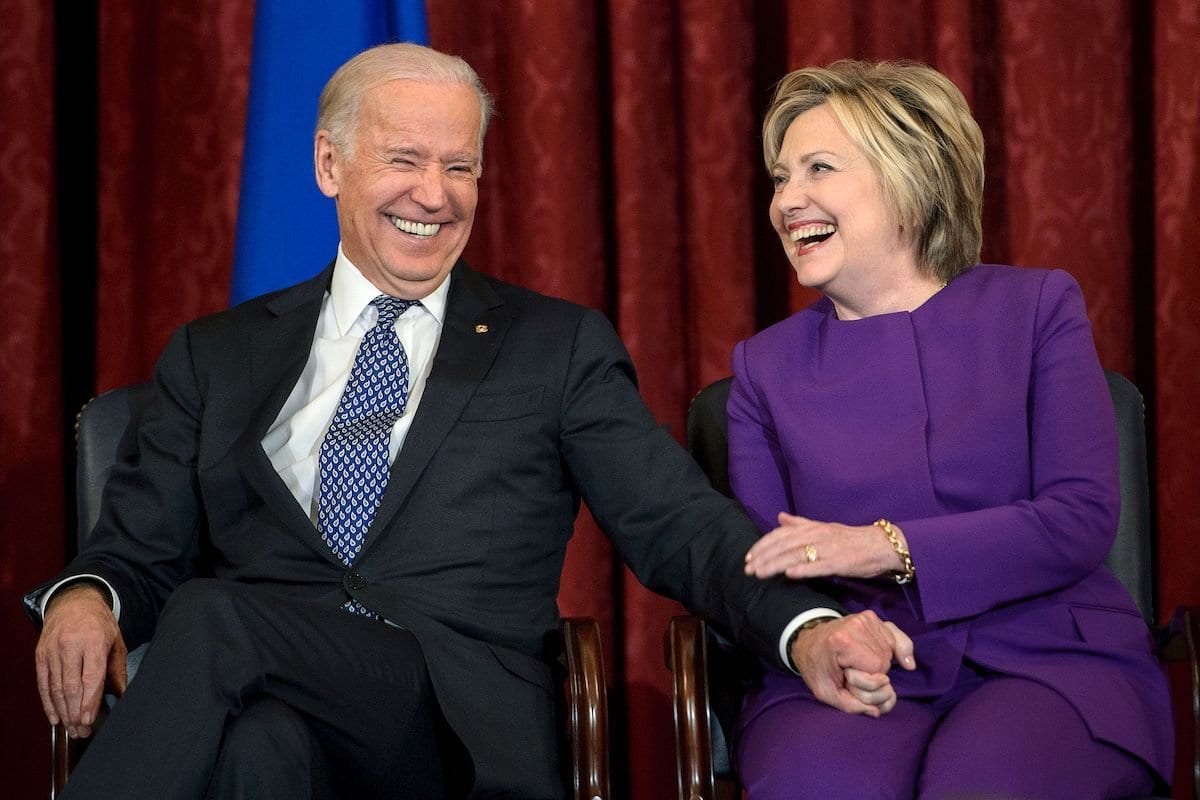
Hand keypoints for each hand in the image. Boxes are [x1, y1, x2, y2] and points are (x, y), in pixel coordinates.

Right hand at [35, 583, 127, 737]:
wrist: (74, 602)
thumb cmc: (99, 624)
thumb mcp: (116, 641)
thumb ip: (118, 669)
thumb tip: (123, 695)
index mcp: (93, 640)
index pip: (91, 677)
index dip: (89, 701)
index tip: (89, 720)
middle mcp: (70, 645)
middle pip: (71, 686)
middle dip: (76, 713)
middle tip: (82, 732)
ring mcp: (52, 650)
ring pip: (55, 688)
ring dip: (63, 712)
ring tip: (72, 729)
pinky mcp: (40, 655)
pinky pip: (43, 683)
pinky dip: (48, 703)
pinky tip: (55, 717)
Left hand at [745, 512, 904, 579]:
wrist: (881, 545)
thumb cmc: (850, 539)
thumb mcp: (823, 527)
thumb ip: (800, 523)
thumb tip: (779, 517)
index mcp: (812, 527)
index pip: (780, 534)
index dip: (763, 545)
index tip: (748, 557)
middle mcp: (817, 535)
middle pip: (784, 545)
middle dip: (763, 556)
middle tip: (748, 569)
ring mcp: (828, 549)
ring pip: (796, 555)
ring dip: (776, 564)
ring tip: (760, 573)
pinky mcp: (840, 562)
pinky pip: (819, 566)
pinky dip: (803, 569)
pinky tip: (789, 574)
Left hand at [789, 611, 915, 716]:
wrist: (808, 641)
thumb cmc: (816, 667)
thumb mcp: (825, 692)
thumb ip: (851, 705)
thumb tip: (878, 711)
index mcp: (843, 642)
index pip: (877, 670)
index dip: (867, 683)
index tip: (849, 678)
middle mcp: (857, 625)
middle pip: (885, 661)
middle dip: (874, 675)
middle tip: (854, 673)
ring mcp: (865, 619)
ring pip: (891, 652)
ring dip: (881, 664)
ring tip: (860, 664)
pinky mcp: (871, 618)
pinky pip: (897, 638)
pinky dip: (901, 649)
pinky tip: (904, 661)